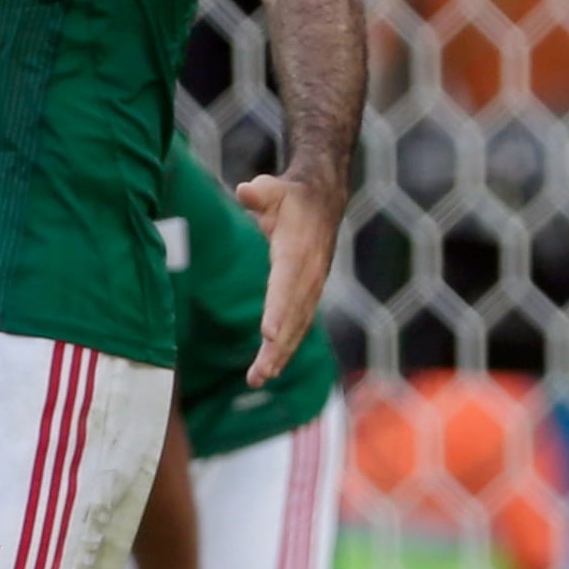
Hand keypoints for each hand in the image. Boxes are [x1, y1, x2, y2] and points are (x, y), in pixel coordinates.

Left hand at [234, 171, 338, 386]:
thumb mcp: (273, 188)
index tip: (267, 333)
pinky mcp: (309, 295)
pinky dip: (287, 349)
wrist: (323, 201)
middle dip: (277, 348)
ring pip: (297, 328)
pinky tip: (271, 368)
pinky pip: (299, 326)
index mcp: (297, 253)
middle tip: (259, 375)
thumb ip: (260, 192)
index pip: (286, 284)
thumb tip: (245, 190)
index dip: (278, 309)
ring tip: (259, 379)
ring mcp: (312, 288)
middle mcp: (308, 276)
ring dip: (280, 355)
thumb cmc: (290, 198)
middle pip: (292, 317)